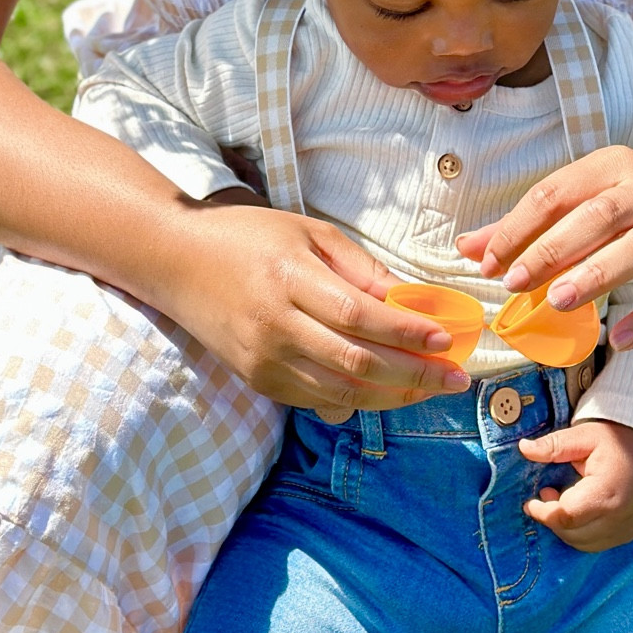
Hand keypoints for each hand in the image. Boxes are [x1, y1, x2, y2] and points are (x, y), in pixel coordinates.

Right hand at [165, 190, 473, 413]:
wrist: (176, 262)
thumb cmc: (249, 237)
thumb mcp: (309, 233)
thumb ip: (361, 269)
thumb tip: (414, 302)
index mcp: (289, 279)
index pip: (359, 316)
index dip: (407, 333)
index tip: (446, 339)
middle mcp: (274, 325)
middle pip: (356, 362)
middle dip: (414, 375)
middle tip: (457, 378)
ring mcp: (263, 359)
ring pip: (340, 391)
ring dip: (393, 395)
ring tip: (431, 388)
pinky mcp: (256, 380)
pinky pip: (316, 400)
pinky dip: (357, 399)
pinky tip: (388, 391)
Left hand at [454, 145, 632, 350]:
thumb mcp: (587, 196)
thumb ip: (530, 224)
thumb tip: (466, 247)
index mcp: (610, 167)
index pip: (555, 192)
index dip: (518, 227)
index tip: (487, 262)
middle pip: (596, 217)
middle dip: (551, 249)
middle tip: (513, 282)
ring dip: (595, 274)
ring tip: (556, 302)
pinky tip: (619, 341)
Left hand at [519, 419, 632, 551]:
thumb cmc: (617, 439)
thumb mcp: (583, 435)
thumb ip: (553, 445)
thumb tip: (523, 449)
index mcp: (607, 492)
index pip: (567, 516)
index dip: (543, 513)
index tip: (530, 502)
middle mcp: (620, 518)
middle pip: (573, 534)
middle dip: (553, 519)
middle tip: (546, 494)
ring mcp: (628, 529)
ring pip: (584, 544)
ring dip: (566, 528)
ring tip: (562, 499)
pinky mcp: (631, 533)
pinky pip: (599, 543)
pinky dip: (582, 532)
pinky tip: (580, 509)